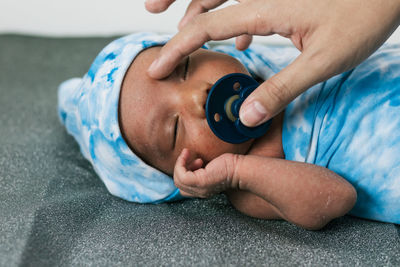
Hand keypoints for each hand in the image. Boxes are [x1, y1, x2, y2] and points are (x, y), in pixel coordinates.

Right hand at [146, 0, 399, 125]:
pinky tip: (240, 44)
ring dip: (199, 11)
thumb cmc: (364, 16)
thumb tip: (247, 115)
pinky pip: (247, 5)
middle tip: (149, 10)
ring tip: (182, 27)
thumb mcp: (323, 61)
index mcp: (266, 9)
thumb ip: (282, 88)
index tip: (158, 67)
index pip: (207, 28)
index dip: (178, 48)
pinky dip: (233, 22)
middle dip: (174, 5)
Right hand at [173, 148, 238, 197]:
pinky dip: (181, 163)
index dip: (183, 173)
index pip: (183, 189)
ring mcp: (199, 188)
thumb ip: (200, 172)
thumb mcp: (210, 170)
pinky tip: (189, 154)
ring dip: (180, 164)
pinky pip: (181, 175)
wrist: (239, 169)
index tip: (193, 161)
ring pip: (178, 180)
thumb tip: (190, 164)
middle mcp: (200, 193)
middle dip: (180, 168)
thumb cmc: (229, 166)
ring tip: (188, 154)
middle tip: (189, 156)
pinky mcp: (200, 181)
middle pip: (178, 184)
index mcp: (202, 191)